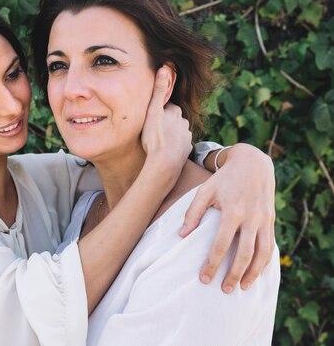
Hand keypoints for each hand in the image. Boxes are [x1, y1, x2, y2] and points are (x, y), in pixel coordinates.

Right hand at [141, 66, 191, 170]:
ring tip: (156, 142)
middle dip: (164, 122)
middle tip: (151, 129)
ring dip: (168, 134)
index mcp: (175, 112)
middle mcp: (184, 122)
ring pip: (176, 132)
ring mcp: (186, 136)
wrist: (164, 163)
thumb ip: (159, 90)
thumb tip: (165, 67)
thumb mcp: (153, 111)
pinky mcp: (186, 149)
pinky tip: (163, 151)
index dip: (157, 110)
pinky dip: (172, 146)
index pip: (166, 106)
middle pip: (172, 119)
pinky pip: (178, 145)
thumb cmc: (155, 137)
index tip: (149, 117)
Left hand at [181, 143, 275, 292]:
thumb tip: (181, 236)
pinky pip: (270, 246)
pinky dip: (264, 262)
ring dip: (253, 273)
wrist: (253, 164)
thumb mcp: (205, 190)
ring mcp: (264, 220)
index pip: (222, 244)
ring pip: (262, 253)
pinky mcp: (270, 221)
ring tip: (242, 287)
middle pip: (244, 253)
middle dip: (234, 274)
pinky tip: (255, 273)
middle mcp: (251, 218)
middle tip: (224, 290)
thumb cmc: (224, 179)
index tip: (204, 277)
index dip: (213, 263)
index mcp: (233, 210)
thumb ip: (193, 213)